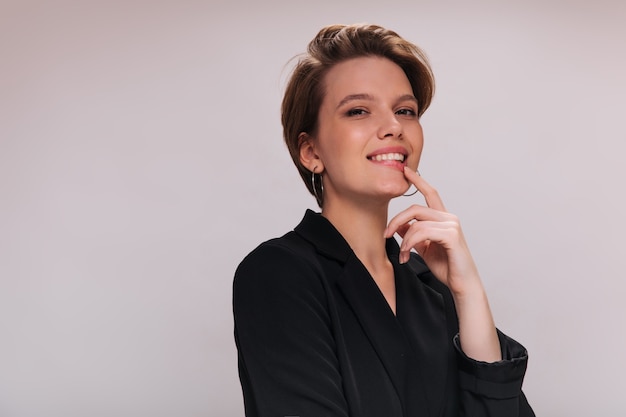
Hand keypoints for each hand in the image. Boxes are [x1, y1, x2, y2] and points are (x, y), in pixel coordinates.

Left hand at [384, 167, 480, 296]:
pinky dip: (410, 243)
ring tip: (402, 255)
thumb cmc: (446, 266)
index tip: (406, 171)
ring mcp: (451, 225)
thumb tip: (398, 225)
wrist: (461, 284)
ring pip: (417, 222)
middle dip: (396, 220)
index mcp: (443, 218)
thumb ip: (412, 234)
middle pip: (415, 208)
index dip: (418, 180)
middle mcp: (449, 218)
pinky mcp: (451, 236)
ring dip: (404, 240)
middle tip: (385, 235)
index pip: (430, 193)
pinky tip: (407, 255)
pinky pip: (422, 232)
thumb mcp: (423, 247)